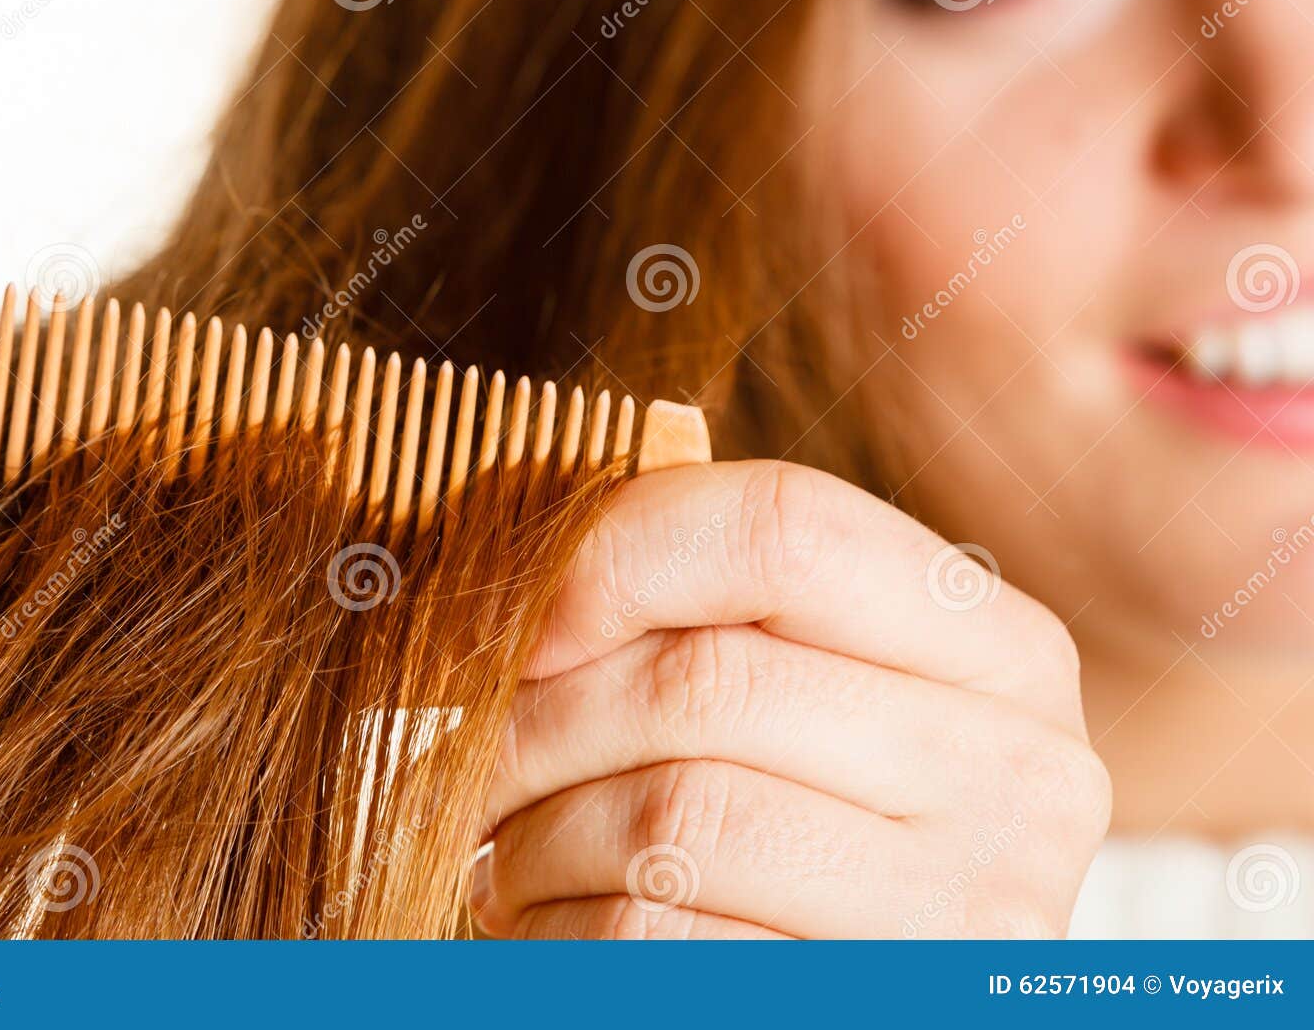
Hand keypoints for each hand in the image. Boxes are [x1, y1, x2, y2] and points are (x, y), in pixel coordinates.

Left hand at [472, 461, 1110, 938]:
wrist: (860, 1000)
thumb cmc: (801, 841)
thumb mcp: (798, 699)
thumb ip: (709, 609)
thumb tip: (526, 569)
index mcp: (1001, 650)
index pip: (787, 526)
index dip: (618, 556)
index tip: (527, 623)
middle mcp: (1023, 773)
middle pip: (707, 679)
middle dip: (543, 720)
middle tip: (484, 760)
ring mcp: (970, 912)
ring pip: (673, 815)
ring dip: (541, 834)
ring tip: (516, 849)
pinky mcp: (885, 1003)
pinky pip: (656, 938)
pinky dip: (560, 926)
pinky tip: (558, 920)